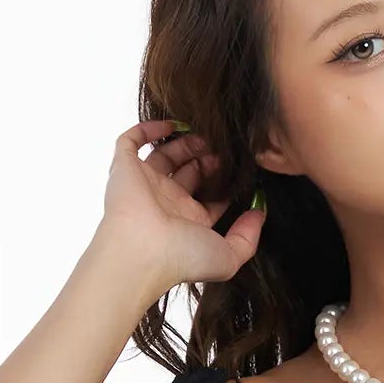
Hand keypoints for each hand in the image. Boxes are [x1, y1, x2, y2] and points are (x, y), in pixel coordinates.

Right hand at [94, 119, 267, 296]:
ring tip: (204, 136)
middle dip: (207, 158)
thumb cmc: (182, 257)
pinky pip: (131, 141)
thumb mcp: (229, 255)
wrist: (142, 252)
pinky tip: (172, 125)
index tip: (241, 169)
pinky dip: (149, 129)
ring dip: (185, 143)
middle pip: (190, 171)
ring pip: (165, 155)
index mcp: (189, 221)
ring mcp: (146, 184)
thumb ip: (249, 237)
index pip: (210, 197)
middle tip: (222, 149)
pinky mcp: (125, 168)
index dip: (226, 182)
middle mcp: (167, 202)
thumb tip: (259, 213)